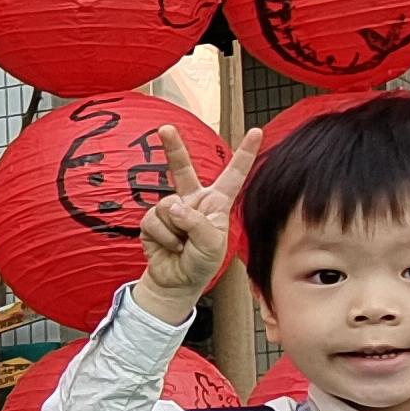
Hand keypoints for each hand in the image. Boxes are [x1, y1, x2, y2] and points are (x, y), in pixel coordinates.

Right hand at [136, 125, 259, 313]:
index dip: (245, 153)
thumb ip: (196, 223)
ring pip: (168, 205)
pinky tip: (169, 247)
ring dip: (176, 230)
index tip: (257, 131)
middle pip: (182, 169)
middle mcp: (193, 201)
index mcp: (217, 203)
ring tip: (182, 245)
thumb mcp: (212, 244)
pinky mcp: (152, 221)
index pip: (234, 174)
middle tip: (165, 129)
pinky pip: (154, 221)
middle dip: (173, 148)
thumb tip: (173, 208)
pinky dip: (163, 237)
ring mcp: (172, 209)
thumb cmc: (202, 263)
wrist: (176, 281)